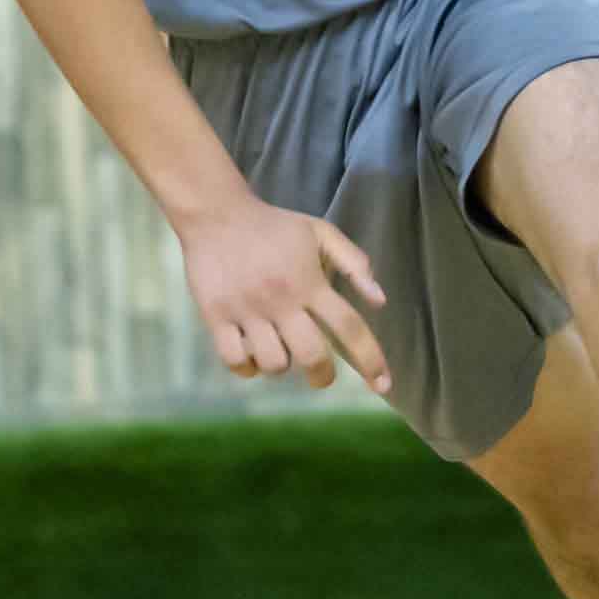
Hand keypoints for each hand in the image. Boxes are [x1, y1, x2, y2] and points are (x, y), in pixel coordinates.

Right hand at [177, 193, 389, 396]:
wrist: (216, 213)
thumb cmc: (273, 226)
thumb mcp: (320, 232)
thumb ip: (354, 263)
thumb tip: (380, 301)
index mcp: (310, 281)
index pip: (348, 327)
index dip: (370, 360)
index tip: (382, 385)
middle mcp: (281, 300)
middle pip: (311, 356)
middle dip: (322, 376)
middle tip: (320, 374)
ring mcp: (246, 310)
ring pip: (273, 363)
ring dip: (282, 366)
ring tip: (280, 352)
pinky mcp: (216, 316)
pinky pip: (234, 360)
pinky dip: (247, 368)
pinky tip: (251, 355)